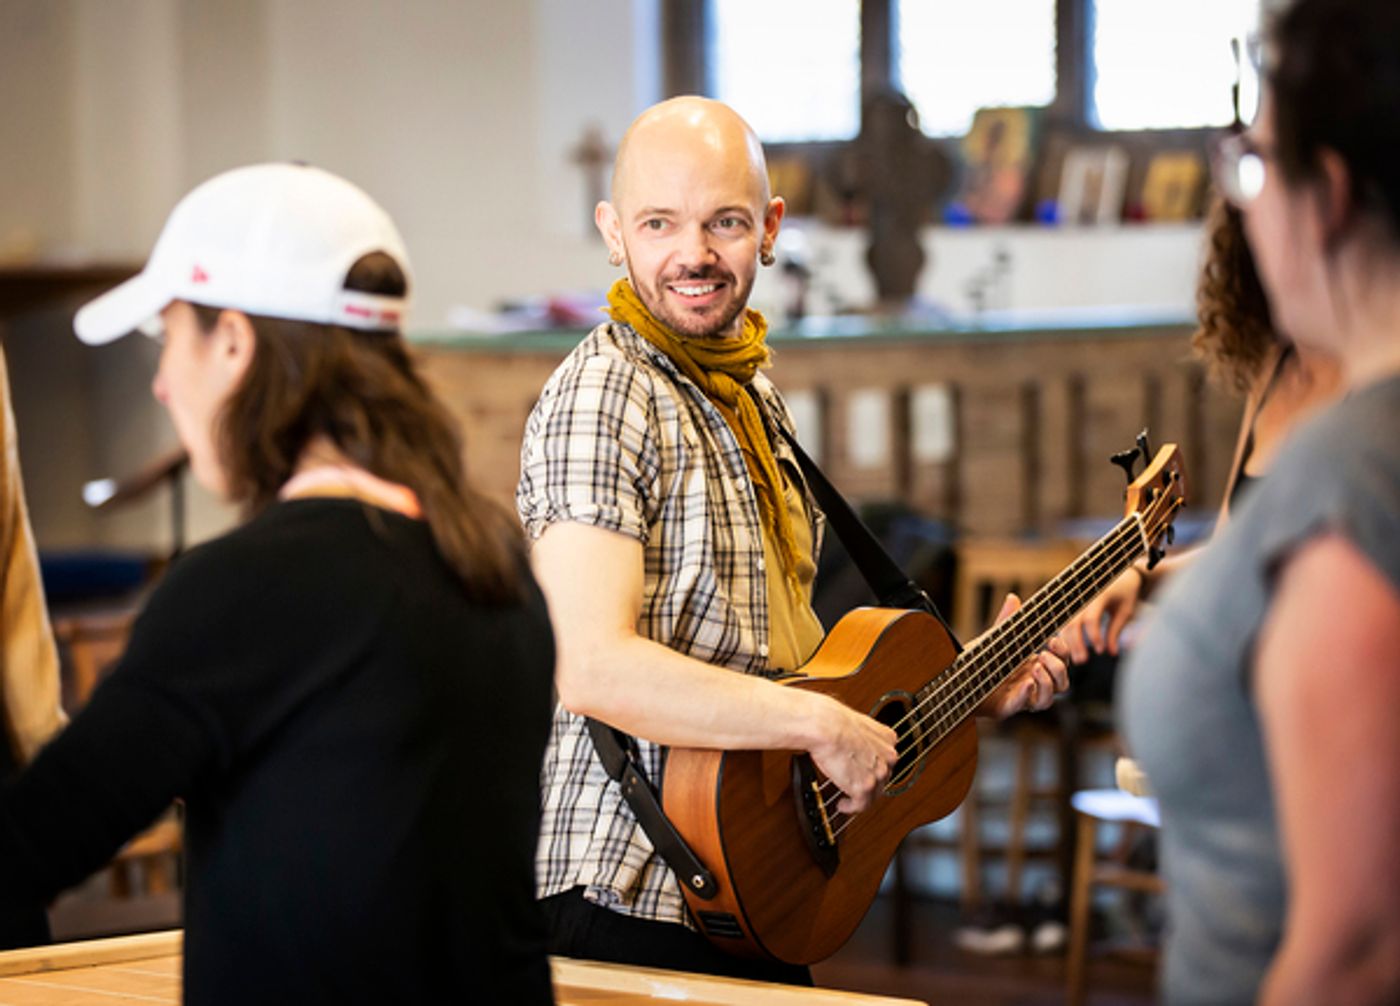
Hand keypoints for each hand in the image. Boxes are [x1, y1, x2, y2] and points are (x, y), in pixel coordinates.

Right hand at [804, 694, 897, 815]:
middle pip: (883, 778)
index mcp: (888, 738)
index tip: (865, 771)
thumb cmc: (832, 720)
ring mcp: (878, 773)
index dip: (875, 767)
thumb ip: (862, 737)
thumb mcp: (857, 723)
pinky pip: (861, 805)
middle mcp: (888, 757)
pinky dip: (851, 808)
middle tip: (854, 785)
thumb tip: (852, 743)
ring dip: (860, 798)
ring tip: (848, 798)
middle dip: (868, 783)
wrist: (824, 726)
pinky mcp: (864, 787)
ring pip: (874, 794)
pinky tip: (842, 805)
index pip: (887, 759)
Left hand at [977, 593, 1071, 719]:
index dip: (1063, 652)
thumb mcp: (994, 638)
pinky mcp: (1007, 707)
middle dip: (1058, 668)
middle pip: (1062, 683)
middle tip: (1042, 655)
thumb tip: (1013, 597)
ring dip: (1047, 683)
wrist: (955, 678)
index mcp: (1034, 665)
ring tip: (1035, 668)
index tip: (1053, 640)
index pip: (1061, 661)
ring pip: (1048, 699)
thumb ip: (1006, 621)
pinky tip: (1025, 684)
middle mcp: (1032, 682)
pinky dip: (1027, 695)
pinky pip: (1024, 705)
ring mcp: (1021, 697)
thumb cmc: (978, 659)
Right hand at [1063, 566, 1143, 663]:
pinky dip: (1067, 635)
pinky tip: (1072, 648)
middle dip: (1076, 643)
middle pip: (1073, 622)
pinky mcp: (1072, 605)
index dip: (1094, 636)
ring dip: (1069, 642)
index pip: (1091, 618)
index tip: (1100, 651)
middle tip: (1082, 661)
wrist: (1120, 574)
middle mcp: (1083, 596)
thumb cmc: (1125, 593)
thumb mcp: (1125, 611)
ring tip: (1077, 659)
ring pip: (1066, 623)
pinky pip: (1066, 621)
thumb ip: (1116, 631)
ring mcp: (1076, 600)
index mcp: (1099, 594)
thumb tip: (1111, 653)